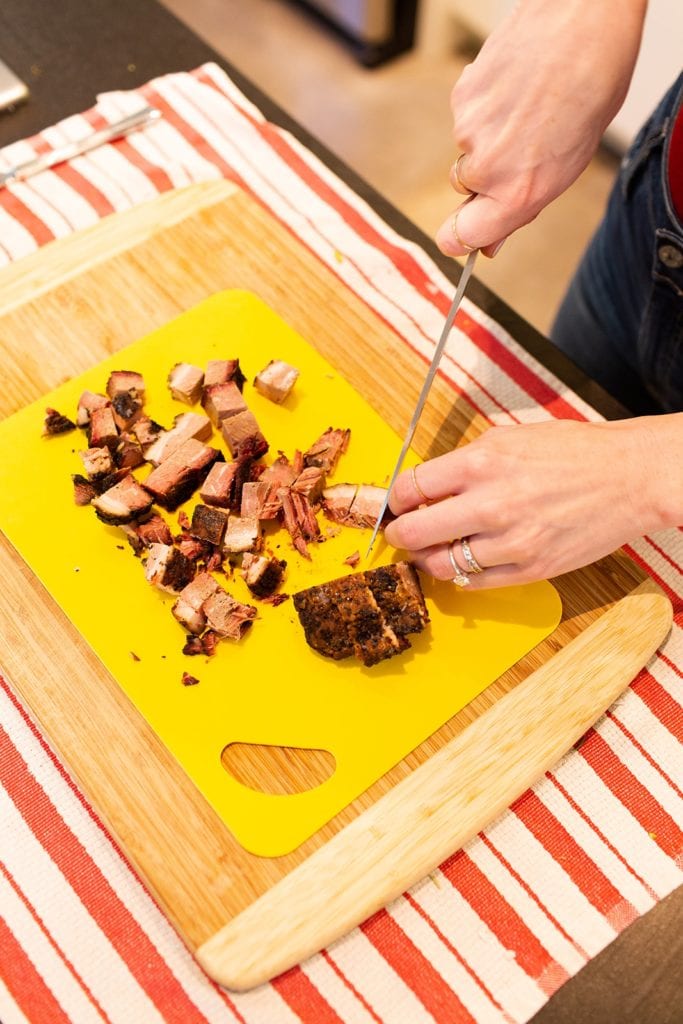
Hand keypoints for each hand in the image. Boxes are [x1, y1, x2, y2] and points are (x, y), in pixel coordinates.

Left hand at [384, 417, 677, 588]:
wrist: (629, 477)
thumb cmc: (572, 452)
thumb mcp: (509, 438)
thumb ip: (465, 462)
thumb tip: (428, 486)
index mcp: (482, 463)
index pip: (411, 488)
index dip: (396, 499)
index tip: (398, 504)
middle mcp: (491, 504)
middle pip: (414, 532)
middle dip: (399, 534)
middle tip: (401, 533)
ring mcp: (511, 542)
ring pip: (440, 564)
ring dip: (427, 559)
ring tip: (431, 550)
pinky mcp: (530, 569)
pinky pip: (474, 583)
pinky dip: (460, 575)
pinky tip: (464, 561)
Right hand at [436, 0, 646, 257]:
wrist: (582, 22)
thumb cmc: (590, 90)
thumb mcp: (568, 164)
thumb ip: (523, 204)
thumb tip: (491, 242)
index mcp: (517, 194)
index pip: (459, 237)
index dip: (460, 237)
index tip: (464, 235)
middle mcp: (487, 168)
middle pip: (465, 188)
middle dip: (486, 173)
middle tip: (524, 142)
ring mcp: (469, 131)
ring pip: (468, 146)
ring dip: (490, 132)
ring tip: (528, 104)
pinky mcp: (461, 97)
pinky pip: (467, 113)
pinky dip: (486, 103)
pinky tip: (515, 84)